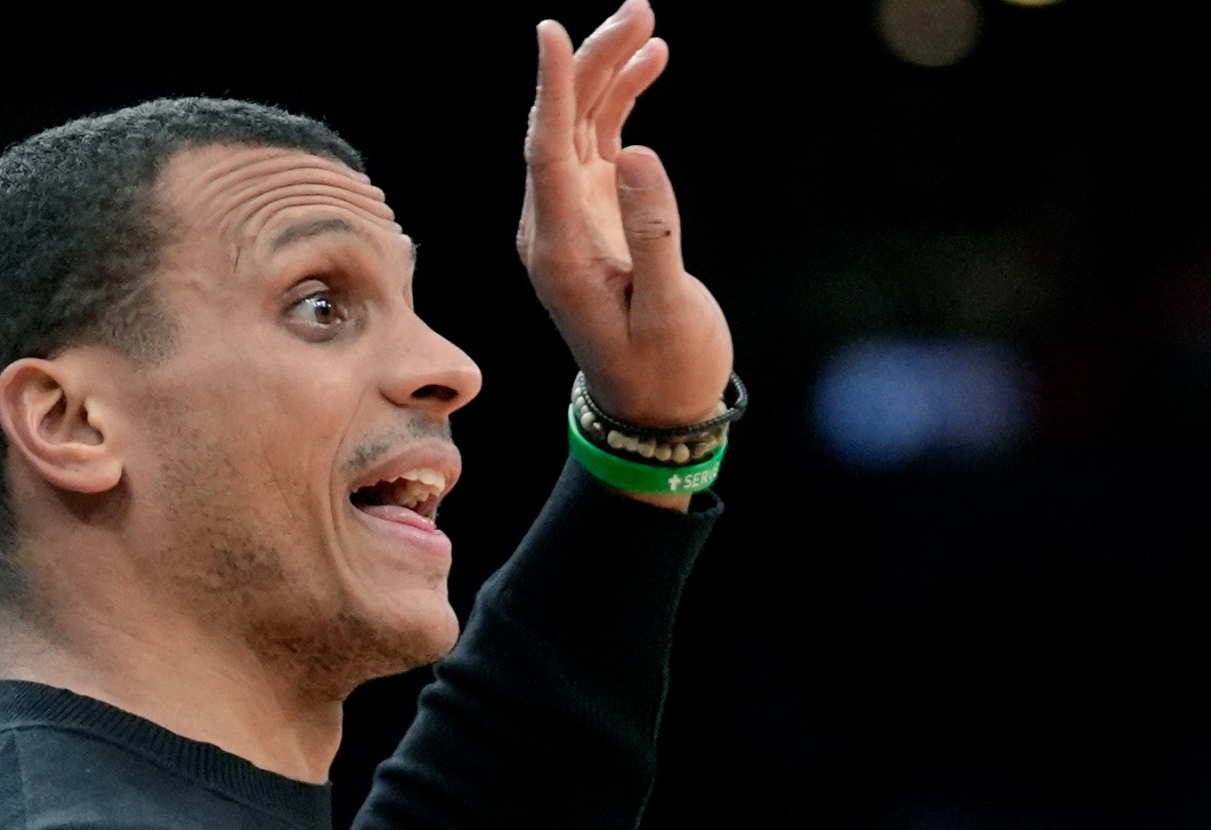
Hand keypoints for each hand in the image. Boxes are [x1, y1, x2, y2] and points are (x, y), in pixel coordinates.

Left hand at [519, 0, 733, 430]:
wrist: (656, 408)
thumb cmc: (665, 368)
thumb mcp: (666, 309)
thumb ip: (653, 233)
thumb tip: (636, 154)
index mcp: (557, 250)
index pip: (544, 151)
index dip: (550, 89)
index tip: (551, 31)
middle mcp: (552, 227)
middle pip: (558, 125)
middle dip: (590, 62)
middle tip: (639, 8)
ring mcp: (572, 217)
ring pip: (578, 125)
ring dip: (607, 71)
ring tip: (647, 20)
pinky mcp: (597, 214)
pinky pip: (599, 142)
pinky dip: (621, 101)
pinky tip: (650, 62)